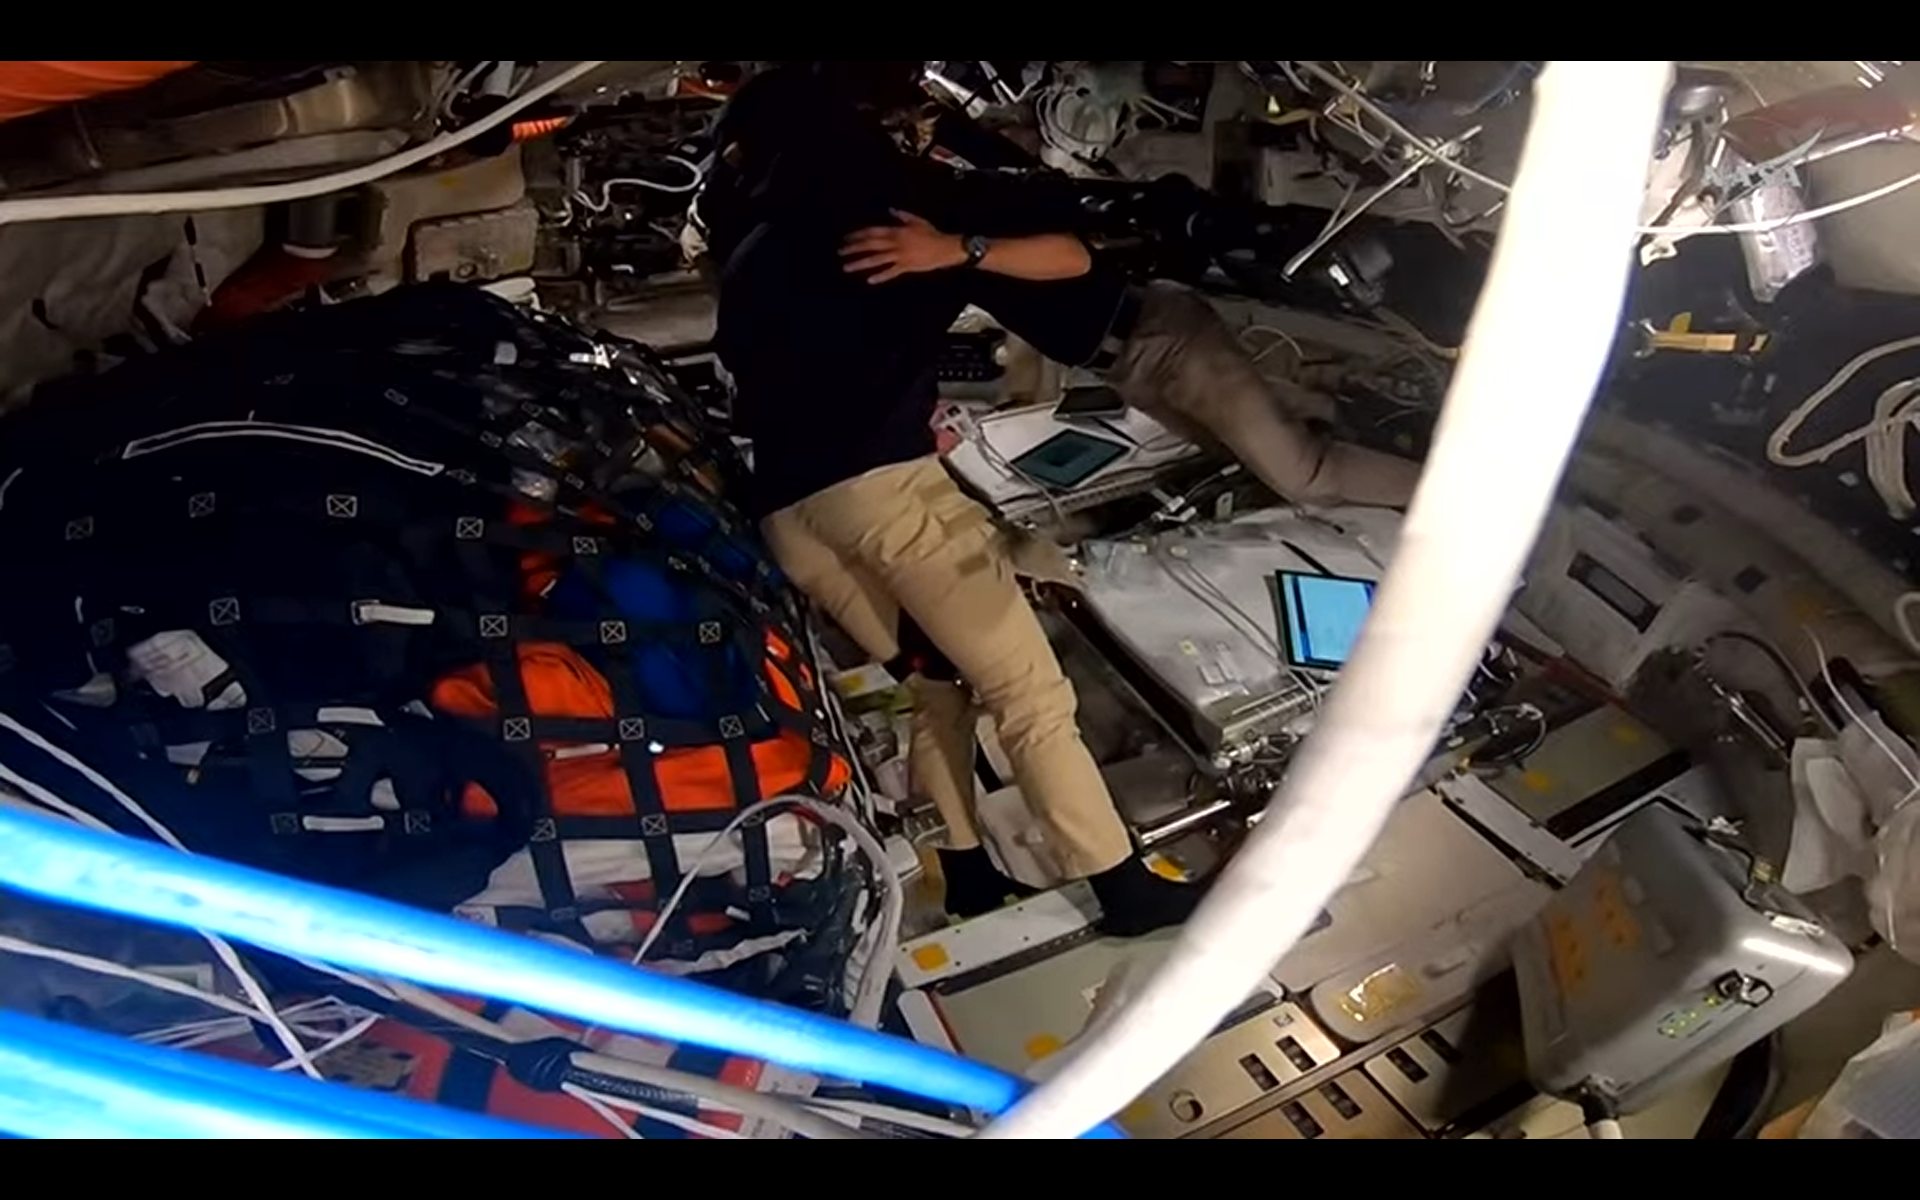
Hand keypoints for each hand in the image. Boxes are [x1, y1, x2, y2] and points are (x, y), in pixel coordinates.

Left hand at [840, 210, 967, 284]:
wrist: (945, 247)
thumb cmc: (932, 233)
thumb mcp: (916, 220)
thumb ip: (902, 216)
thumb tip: (890, 210)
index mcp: (896, 231)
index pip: (872, 232)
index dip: (858, 235)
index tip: (846, 238)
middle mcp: (895, 243)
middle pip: (870, 245)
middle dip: (854, 248)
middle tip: (841, 251)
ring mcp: (900, 256)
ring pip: (876, 259)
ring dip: (860, 263)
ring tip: (847, 267)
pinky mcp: (906, 267)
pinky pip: (891, 272)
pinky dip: (881, 276)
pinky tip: (869, 280)